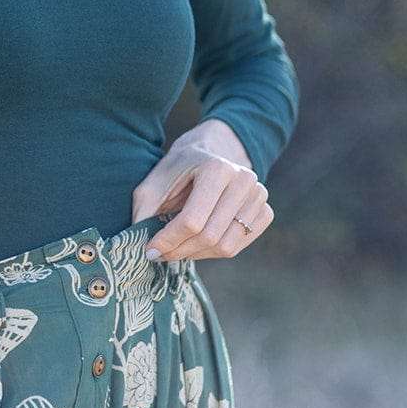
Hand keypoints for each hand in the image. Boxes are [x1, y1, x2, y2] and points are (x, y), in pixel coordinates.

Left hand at [131, 131, 272, 262]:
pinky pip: (239, 246)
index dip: (168, 241)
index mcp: (216, 169)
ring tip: (177, 248)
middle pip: (209, 236)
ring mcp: (259, 196)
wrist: (210, 152)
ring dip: (195, 254)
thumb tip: (141, 249)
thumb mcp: (153, 184)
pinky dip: (214, 252)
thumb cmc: (178, 170)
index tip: (150, 251)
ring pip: (225, 246)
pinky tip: (197, 242)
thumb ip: (144, 213)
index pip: (192, 221)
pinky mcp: (265, 211)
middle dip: (179, 251)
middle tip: (160, 254)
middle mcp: (243, 181)